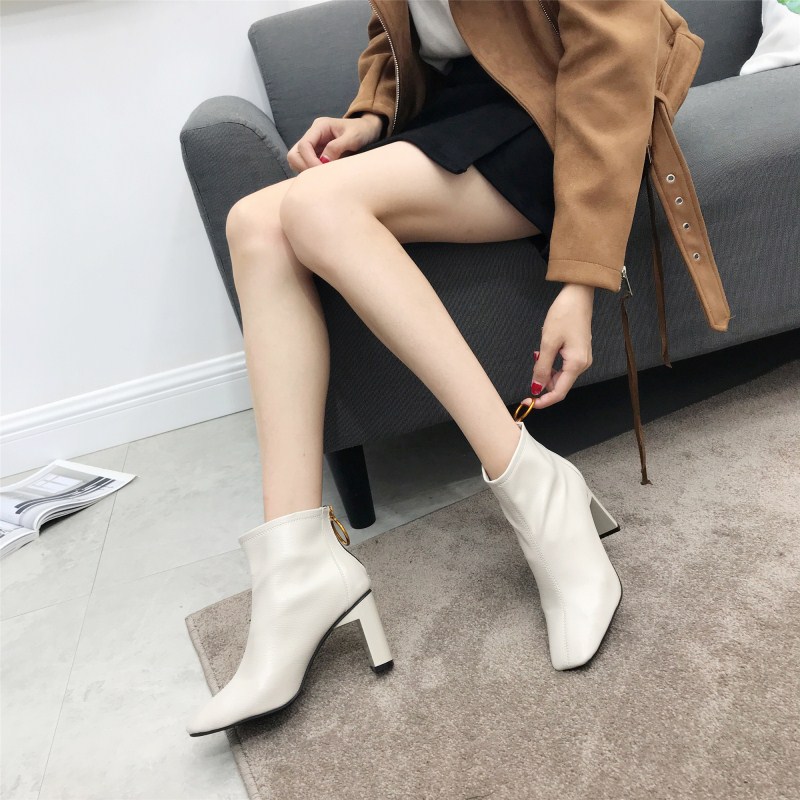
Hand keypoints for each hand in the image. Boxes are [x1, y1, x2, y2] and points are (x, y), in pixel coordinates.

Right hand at [286, 113, 383, 172]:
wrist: (368, 131)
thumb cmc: (362, 131)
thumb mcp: (354, 137)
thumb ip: (338, 147)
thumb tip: (323, 160)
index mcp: (319, 127)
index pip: (303, 145)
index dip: (310, 160)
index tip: (323, 170)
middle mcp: (312, 135)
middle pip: (294, 154)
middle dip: (304, 167)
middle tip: (320, 176)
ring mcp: (313, 146)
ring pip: (296, 161)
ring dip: (306, 171)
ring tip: (323, 176)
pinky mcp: (316, 155)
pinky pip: (305, 166)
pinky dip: (311, 173)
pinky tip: (324, 176)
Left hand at [525, 283, 594, 409]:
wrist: (578, 295)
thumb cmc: (564, 315)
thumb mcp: (548, 343)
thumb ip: (542, 368)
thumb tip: (536, 387)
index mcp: (576, 364)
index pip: (559, 392)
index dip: (543, 400)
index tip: (528, 402)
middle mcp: (583, 364)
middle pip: (560, 385)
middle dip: (543, 383)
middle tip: (530, 370)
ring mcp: (583, 358)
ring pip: (561, 375)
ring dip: (546, 372)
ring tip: (538, 354)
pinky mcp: (580, 352)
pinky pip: (564, 366)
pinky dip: (552, 364)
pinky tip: (545, 352)